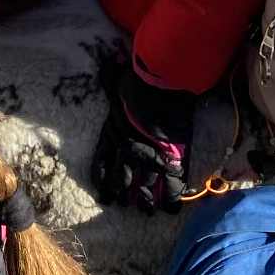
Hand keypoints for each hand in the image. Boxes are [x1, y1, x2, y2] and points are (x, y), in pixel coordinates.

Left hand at [91, 62, 195, 213]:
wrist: (160, 83)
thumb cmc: (136, 79)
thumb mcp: (117, 79)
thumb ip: (110, 76)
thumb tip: (107, 63)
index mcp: (112, 136)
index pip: (103, 165)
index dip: (104, 182)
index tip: (105, 197)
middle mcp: (127, 152)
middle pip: (123, 181)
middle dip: (124, 196)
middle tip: (126, 205)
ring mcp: (149, 158)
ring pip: (145, 189)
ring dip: (145, 202)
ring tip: (147, 212)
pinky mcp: (172, 160)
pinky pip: (171, 187)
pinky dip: (171, 200)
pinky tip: (171, 210)